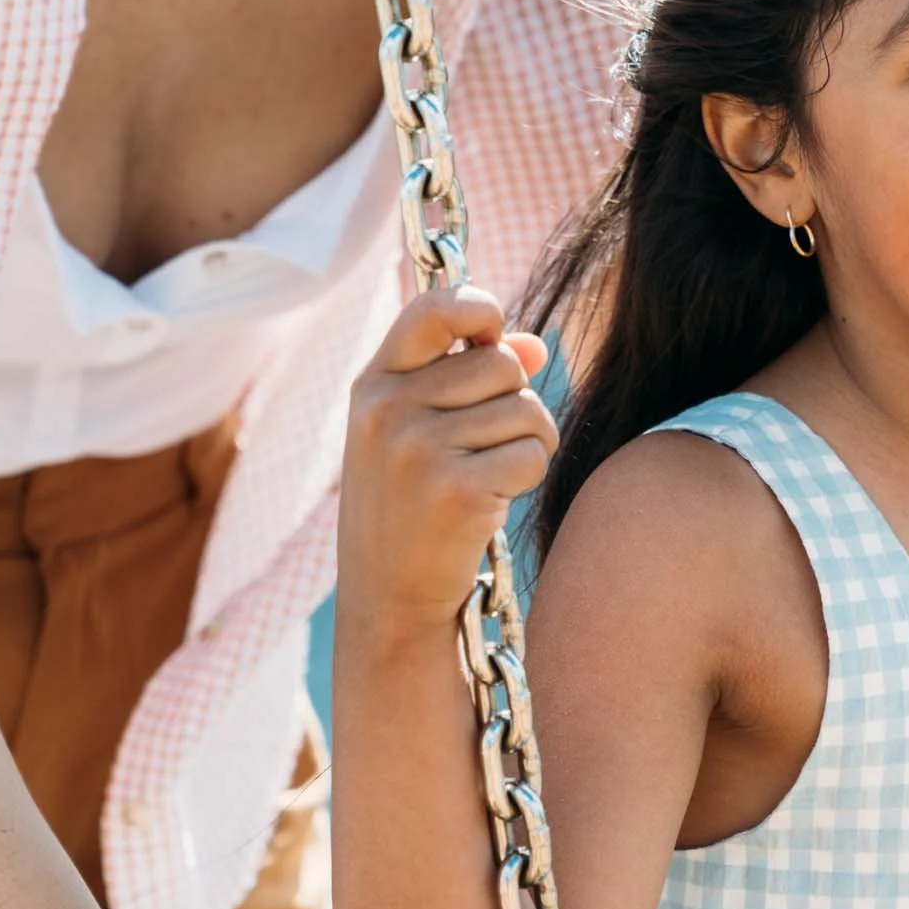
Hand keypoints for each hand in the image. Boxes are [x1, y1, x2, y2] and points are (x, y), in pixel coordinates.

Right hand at [339, 285, 555, 638]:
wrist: (388, 599)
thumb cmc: (409, 508)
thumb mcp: (418, 433)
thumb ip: (469, 379)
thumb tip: (535, 346)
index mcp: (373, 385)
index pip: (432, 309)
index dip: (478, 308)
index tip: (493, 331)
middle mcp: (388, 410)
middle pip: (502, 364)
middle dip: (515, 401)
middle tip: (488, 445)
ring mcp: (417, 450)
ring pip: (526, 409)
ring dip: (528, 442)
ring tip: (488, 476)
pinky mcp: (456, 491)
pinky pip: (533, 454)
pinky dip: (528, 476)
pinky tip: (492, 501)